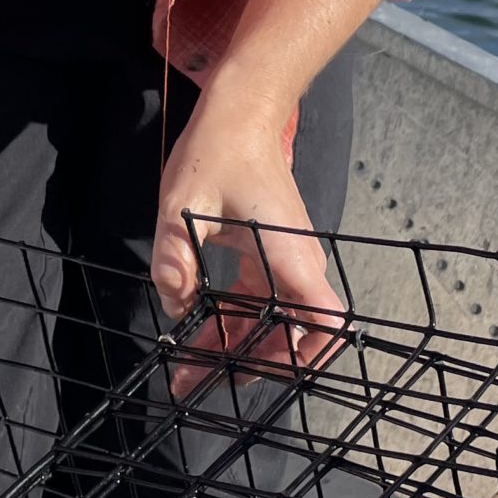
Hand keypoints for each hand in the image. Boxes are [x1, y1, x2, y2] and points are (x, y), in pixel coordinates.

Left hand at [152, 90, 347, 400]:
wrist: (242, 113)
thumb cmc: (219, 150)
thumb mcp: (185, 201)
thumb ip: (177, 253)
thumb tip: (174, 302)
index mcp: (288, 254)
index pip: (324, 318)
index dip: (306, 355)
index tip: (263, 371)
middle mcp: (295, 264)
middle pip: (289, 334)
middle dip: (248, 366)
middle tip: (198, 384)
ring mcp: (283, 263)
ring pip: (269, 323)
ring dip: (233, 350)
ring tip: (189, 373)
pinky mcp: (268, 258)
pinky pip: (256, 304)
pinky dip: (230, 324)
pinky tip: (195, 335)